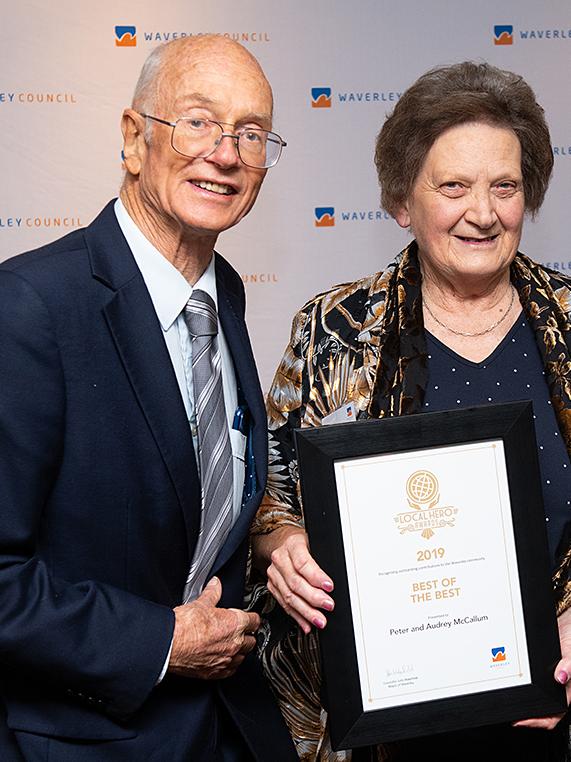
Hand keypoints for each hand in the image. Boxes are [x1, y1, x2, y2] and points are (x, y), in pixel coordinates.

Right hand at [168, 577, 259, 679]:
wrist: (170, 645)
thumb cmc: (185, 626)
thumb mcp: (201, 603)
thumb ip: (212, 593)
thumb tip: (215, 585)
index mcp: (235, 624)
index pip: (255, 621)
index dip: (252, 618)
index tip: (249, 618)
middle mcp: (234, 643)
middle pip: (251, 641)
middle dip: (246, 635)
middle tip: (238, 631)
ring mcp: (226, 659)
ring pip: (243, 657)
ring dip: (239, 651)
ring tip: (230, 644)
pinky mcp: (215, 672)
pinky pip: (230, 670)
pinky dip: (229, 665)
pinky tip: (223, 659)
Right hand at [264, 526, 334, 633]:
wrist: (284, 542)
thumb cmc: (302, 543)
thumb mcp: (314, 543)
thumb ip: (321, 560)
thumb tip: (332, 583)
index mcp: (292, 545)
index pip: (303, 563)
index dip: (316, 577)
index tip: (329, 587)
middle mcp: (280, 559)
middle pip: (295, 582)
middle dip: (313, 597)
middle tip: (328, 605)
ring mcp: (274, 573)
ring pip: (288, 596)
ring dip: (305, 611)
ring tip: (319, 620)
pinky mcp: (272, 585)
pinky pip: (284, 604)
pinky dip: (296, 616)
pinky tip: (306, 623)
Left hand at [513, 606, 570, 728]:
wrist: (569, 626)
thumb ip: (569, 665)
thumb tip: (561, 676)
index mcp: (566, 692)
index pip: (551, 716)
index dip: (536, 722)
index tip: (519, 721)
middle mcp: (556, 688)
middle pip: (538, 707)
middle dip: (523, 711)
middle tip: (507, 707)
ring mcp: (546, 679)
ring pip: (532, 694)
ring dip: (520, 694)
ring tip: (505, 691)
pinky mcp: (538, 669)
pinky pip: (528, 678)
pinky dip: (518, 677)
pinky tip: (508, 673)